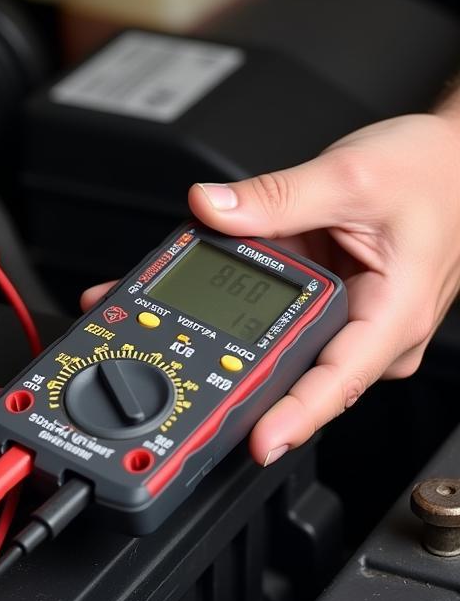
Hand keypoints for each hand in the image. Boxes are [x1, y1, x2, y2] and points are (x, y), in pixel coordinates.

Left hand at [81, 111, 459, 465]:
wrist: (453, 159)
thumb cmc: (431, 175)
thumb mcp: (350, 178)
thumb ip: (276, 197)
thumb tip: (213, 209)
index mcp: (390, 316)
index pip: (335, 383)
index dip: (293, 417)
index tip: (256, 441)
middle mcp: (369, 331)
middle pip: (292, 371)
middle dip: (230, 371)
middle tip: (173, 360)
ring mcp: (346, 321)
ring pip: (277, 341)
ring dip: (226, 331)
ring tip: (168, 310)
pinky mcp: (326, 303)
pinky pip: (277, 311)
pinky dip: (240, 301)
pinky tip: (204, 286)